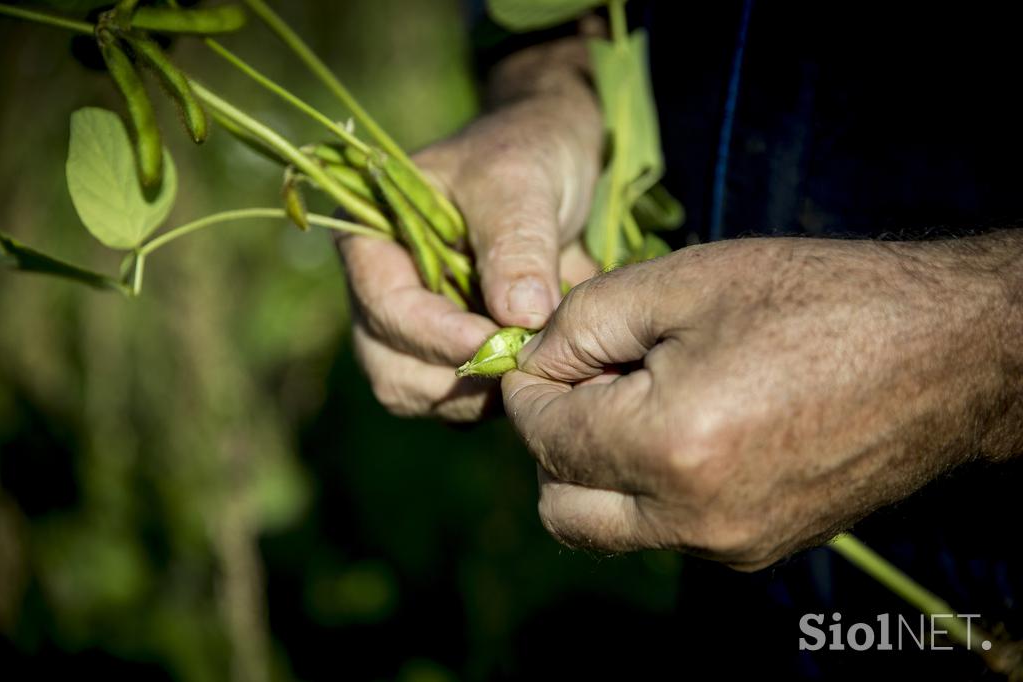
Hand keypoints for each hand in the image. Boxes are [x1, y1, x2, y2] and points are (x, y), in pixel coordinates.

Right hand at [337, 36, 601, 420]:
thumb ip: (517, 245)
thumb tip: (517, 320)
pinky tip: (536, 371)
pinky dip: (491, 401)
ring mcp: (412, 329)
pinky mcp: (448, 355)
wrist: (556, 160)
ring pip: (420, 395)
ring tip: (536, 363)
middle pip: (390, 368)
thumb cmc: (529, 153)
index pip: (383, 305)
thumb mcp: (522, 181)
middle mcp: (381, 292)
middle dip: (454, 377)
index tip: (497, 341)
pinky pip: (455, 403)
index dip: (435, 333)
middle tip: (523, 362)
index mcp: (373, 239)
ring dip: (476, 396)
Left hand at [503, 234, 1022, 568]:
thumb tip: (533, 361)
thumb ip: (582, 324)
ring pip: (610, 527)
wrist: (943, 354)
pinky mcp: (761, 549)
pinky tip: (687, 425)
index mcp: (670, 447)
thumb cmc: (816, 300)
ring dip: (596, 471)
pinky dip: (648, 488)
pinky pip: (666, 530)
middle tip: (586, 380)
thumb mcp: (682, 282)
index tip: (542, 352)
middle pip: (563, 506)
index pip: (544, 435)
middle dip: (552, 441)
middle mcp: (695, 518)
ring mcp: (731, 544)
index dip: (527, 386)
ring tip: (638, 399)